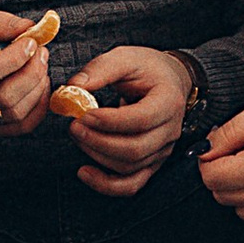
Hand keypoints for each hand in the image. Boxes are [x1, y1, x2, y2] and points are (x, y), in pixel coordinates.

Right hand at [0, 7, 55, 134]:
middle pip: (4, 97)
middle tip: (41, 52)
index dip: (15, 58)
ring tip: (40, 66)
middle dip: (32, 73)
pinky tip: (39, 86)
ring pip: (15, 114)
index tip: (31, 41)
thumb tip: (31, 28)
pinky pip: (20, 127)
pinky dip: (37, 108)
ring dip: (37, 89)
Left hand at [57, 45, 196, 198]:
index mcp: (169, 102)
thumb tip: (72, 88)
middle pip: (135, 149)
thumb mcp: (126, 57)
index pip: (142, 120)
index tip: (84, 114)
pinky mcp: (151, 163)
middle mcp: (170, 131)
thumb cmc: (148, 68)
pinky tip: (85, 172)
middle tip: (74, 126)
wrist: (170, 81)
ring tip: (77, 135)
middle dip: (98, 141)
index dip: (111, 121)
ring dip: (97, 156)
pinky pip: (131, 184)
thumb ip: (100, 69)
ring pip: (129, 167)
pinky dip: (106, 184)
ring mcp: (162, 150)